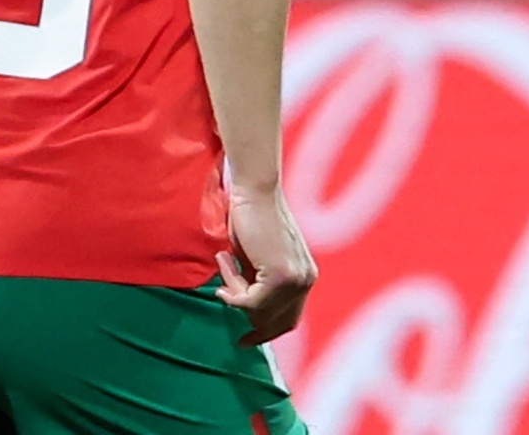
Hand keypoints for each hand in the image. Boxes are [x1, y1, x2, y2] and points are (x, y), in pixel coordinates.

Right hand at [217, 184, 315, 344]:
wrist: (253, 188)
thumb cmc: (249, 213)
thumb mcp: (256, 256)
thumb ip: (258, 280)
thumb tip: (245, 307)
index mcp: (304, 275)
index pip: (289, 319)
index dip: (266, 331)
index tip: (245, 339)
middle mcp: (306, 280)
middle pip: (275, 321)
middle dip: (247, 313)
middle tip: (223, 294)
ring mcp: (296, 280)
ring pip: (258, 310)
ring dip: (234, 290)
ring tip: (222, 261)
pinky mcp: (281, 276)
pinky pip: (250, 299)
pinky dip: (231, 286)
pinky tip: (223, 260)